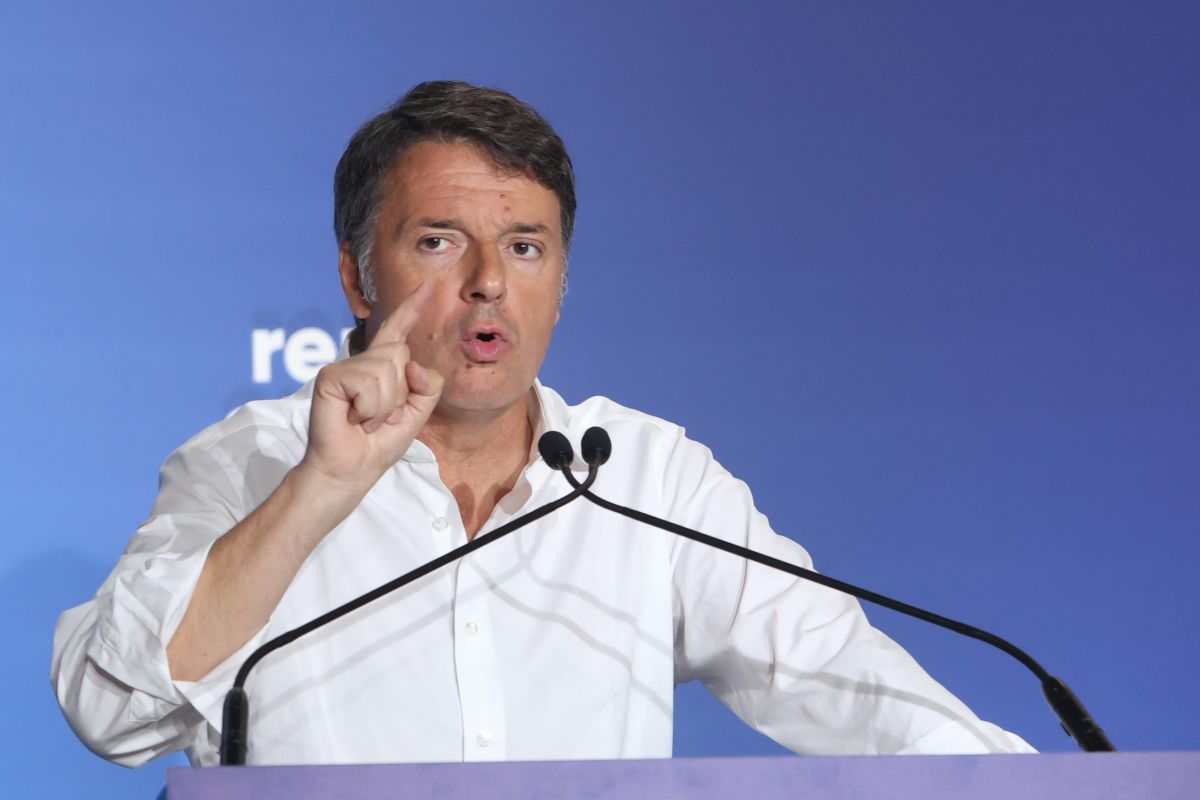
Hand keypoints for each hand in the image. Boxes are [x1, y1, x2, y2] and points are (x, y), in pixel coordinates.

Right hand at [297, 283, 443, 502]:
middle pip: (401, 355)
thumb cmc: (376, 445)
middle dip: (400, 394)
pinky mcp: (330, 376)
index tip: (426, 285)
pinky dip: (370, 408)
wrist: (349, 471)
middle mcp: (363, 362)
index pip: (399, 332)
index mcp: (383, 368)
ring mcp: (344, 367)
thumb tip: (412, 364)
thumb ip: (428, 387)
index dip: (412, 308)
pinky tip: (353, 417)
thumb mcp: (416, 416)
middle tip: (377, 417)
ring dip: (384, 405)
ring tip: (364, 419)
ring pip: (388, 370)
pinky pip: (370, 383)